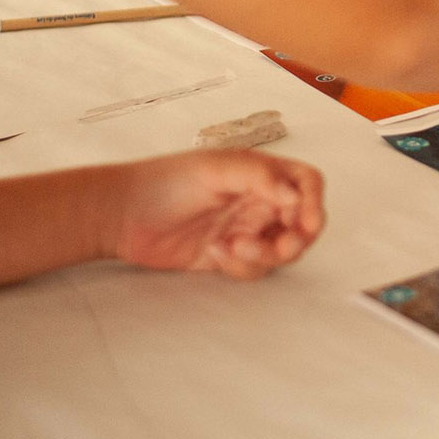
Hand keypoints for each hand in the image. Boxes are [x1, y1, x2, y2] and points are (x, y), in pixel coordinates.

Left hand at [107, 149, 324, 280]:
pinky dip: (240, 266)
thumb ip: (260, 178)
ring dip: (263, 255)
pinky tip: (214, 252)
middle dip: (295, 239)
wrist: (123, 214)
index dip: (314, 202)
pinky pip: (254, 269)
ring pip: (280, 251)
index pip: (306, 184)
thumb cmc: (166, 181)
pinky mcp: (229, 256)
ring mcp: (245, 229)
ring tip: (230, 247)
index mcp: (261, 173)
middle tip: (278, 246)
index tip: (308, 223)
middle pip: (302, 224)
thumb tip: (296, 195)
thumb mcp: (215, 169)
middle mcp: (259, 201)